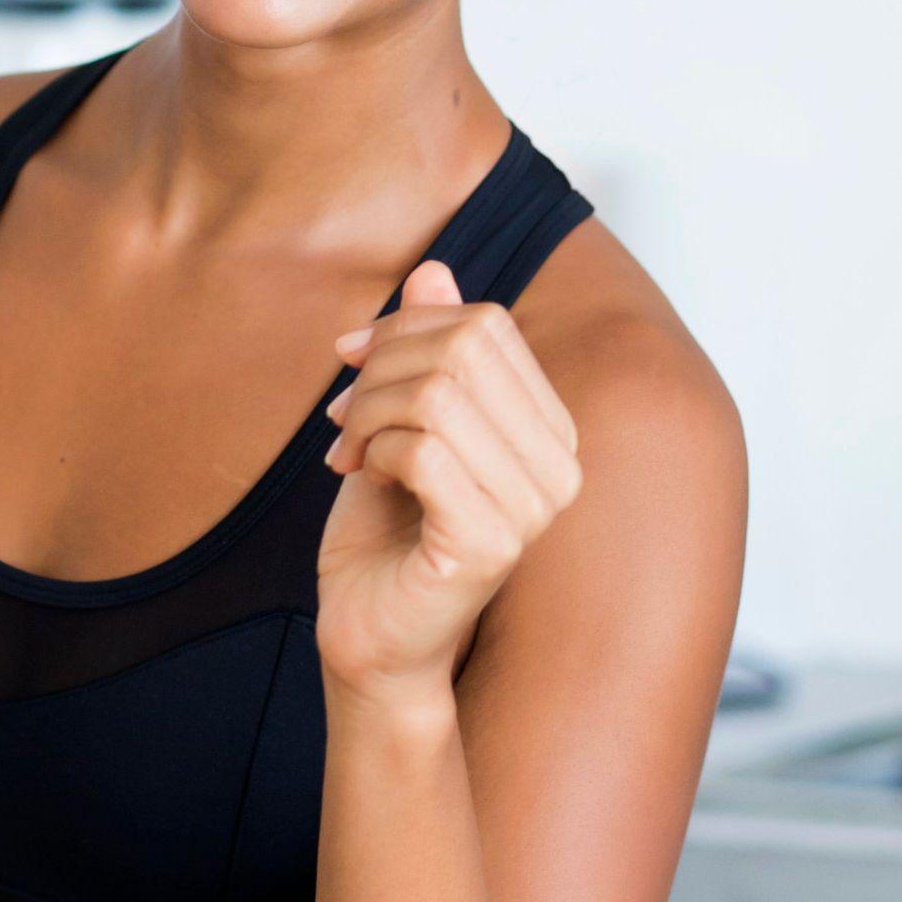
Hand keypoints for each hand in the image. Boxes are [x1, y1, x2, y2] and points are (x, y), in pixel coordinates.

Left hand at [315, 258, 582, 703]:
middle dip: (381, 365)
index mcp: (549, 430)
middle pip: (461, 349)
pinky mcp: (490, 544)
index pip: (486, 325)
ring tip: (345, 446)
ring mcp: (532, 509)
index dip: (407, 325)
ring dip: (368, 410)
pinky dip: (372, 449)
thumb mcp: (397, 419)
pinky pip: (422, 450)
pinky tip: (356, 475)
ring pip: (436, 394)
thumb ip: (424, 349)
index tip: (352, 358)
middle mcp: (559, 468)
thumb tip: (433, 268)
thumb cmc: (385, 531)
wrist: (368, 633)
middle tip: (341, 410)